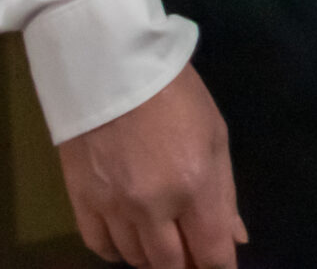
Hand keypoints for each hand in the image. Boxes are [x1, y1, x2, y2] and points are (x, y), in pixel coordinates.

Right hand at [58, 63, 245, 268]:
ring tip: (166, 241)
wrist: (111, 67)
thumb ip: (225, 193)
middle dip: (187, 266)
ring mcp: (114, 208)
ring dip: (155, 258)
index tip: (221, 266)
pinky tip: (129, 240)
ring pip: (136, 259)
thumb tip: (235, 239)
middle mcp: (154, 206)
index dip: (220, 267)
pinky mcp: (81, 202)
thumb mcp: (216, 135)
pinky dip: (118, 251)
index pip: (211, 253)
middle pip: (171, 266)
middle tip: (193, 254)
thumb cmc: (176, 94)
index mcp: (195, 185)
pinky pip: (100, 247)